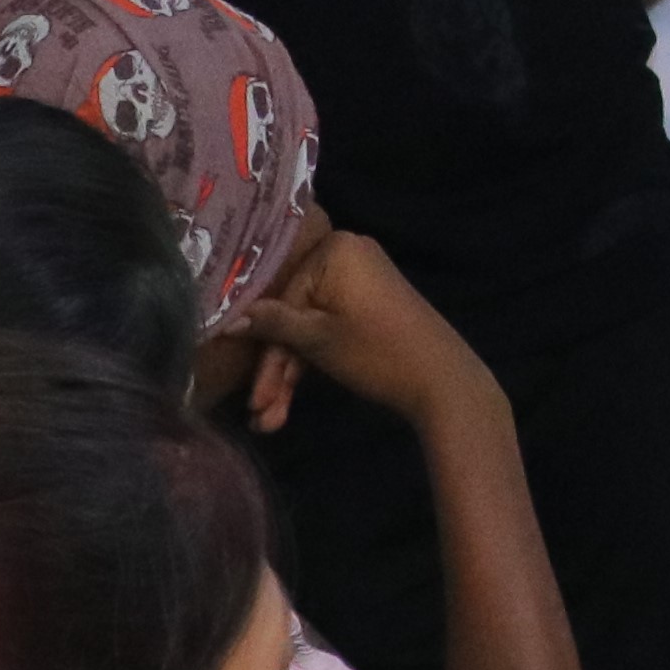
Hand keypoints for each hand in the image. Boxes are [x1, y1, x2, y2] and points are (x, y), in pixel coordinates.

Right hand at [218, 210, 500, 436]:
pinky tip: (290, 402)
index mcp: (336, 249)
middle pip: (295, 316)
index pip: (282, 299)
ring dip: (290, 375)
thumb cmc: (377, 351)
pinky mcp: (371, 307)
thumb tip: (226, 320)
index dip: (265, 350)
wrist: (444, 381)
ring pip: (311, 329)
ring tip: (271, 421)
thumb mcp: (318, 340)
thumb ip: (273, 324)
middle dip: (277, 370)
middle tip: (261, 414)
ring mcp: (362, 282)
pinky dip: (314, 362)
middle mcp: (349, 255)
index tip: (250, 392)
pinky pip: (331, 329)